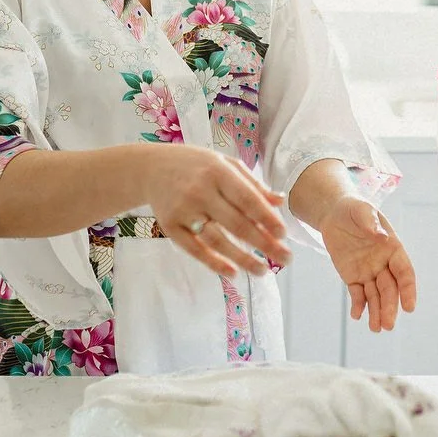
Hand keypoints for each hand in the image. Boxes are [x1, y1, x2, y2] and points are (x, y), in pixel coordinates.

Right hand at [142, 145, 288, 277]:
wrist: (151, 168)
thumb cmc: (196, 166)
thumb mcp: (225, 164)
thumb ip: (252, 184)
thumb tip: (280, 201)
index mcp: (218, 172)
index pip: (247, 199)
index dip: (267, 218)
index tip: (284, 235)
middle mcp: (200, 191)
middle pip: (236, 223)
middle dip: (263, 243)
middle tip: (286, 258)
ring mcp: (183, 210)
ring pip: (216, 240)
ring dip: (242, 258)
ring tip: (263, 271)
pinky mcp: (169, 226)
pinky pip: (194, 249)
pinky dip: (213, 262)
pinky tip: (232, 272)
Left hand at [320, 198, 417, 331]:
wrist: (335, 213)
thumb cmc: (354, 209)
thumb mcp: (362, 211)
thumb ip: (371, 223)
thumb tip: (381, 235)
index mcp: (393, 248)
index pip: (404, 272)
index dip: (408, 289)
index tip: (409, 307)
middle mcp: (384, 263)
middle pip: (390, 289)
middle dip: (390, 307)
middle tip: (388, 325)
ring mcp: (369, 272)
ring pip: (375, 296)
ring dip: (377, 312)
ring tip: (376, 328)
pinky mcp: (353, 277)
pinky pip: (357, 294)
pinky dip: (358, 305)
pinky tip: (357, 316)